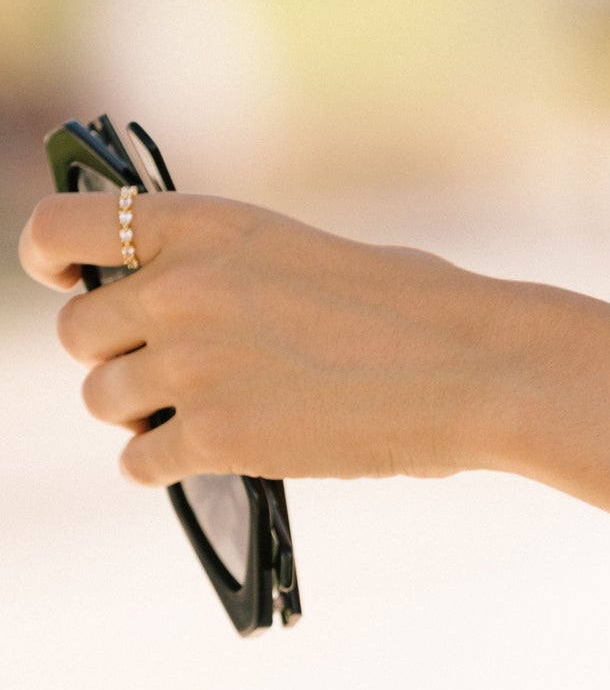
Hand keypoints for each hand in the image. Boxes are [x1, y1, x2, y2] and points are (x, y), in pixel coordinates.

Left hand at [17, 191, 516, 485]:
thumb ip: (230, 277)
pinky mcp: (215, 437)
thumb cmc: (420, 308)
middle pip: (79, 332)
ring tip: (195, 417)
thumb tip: (178, 321)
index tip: (71, 283)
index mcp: (208, 225)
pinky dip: (164, 464)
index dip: (54, 261)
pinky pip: (140, 460)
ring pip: (106, 400)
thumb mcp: (308, 258)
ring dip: (141, 411)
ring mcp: (191, 365)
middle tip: (163, 371)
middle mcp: (180, 287)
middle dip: (115, 354)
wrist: (476, 368)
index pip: (62, 228)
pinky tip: (204, 460)